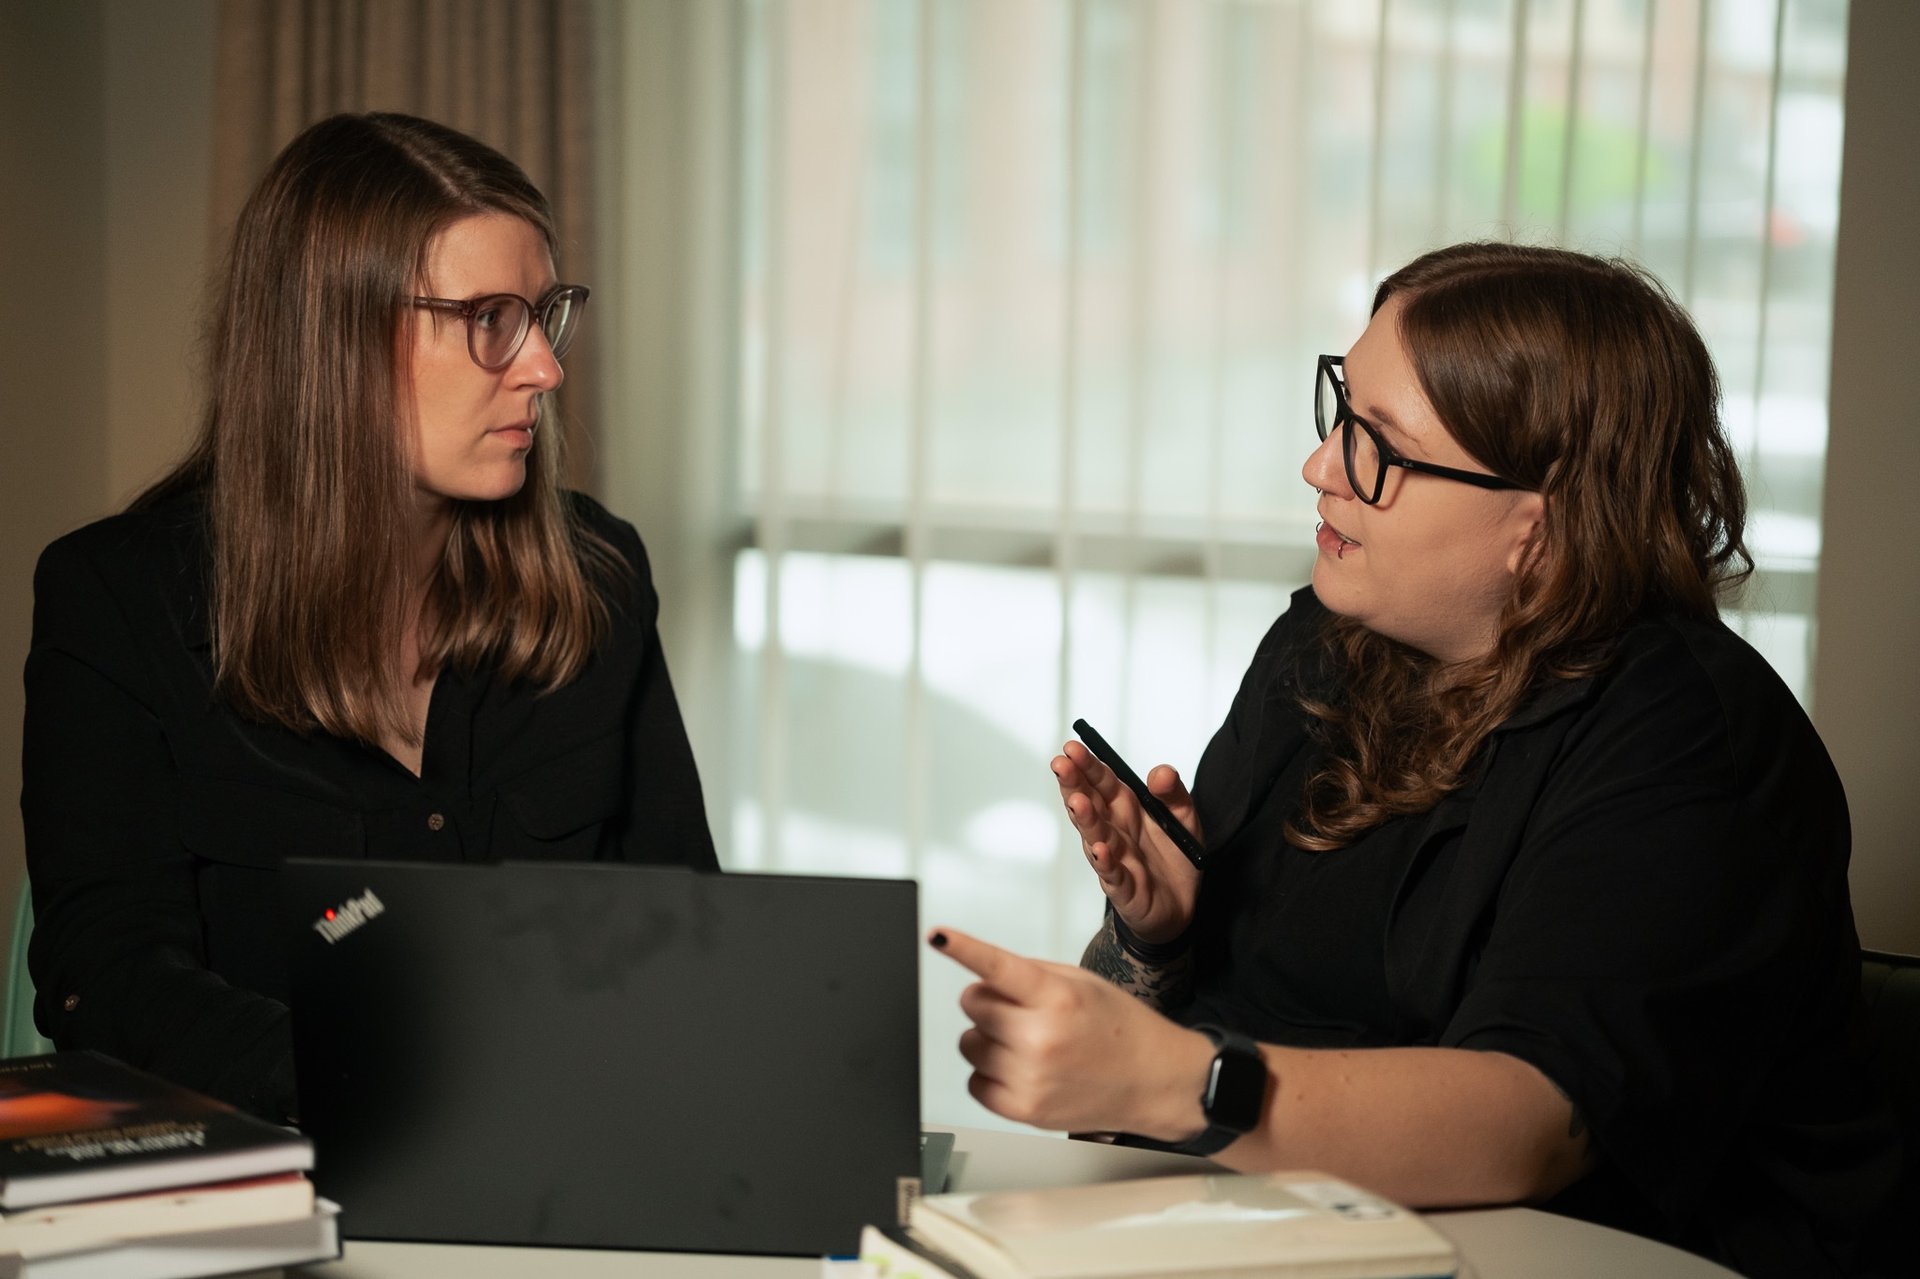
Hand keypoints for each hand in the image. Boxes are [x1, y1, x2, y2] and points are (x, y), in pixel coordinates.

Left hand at [930, 927, 1212, 1139]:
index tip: (938, 936)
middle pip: (972, 1003)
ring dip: (988, 1038)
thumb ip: (1028, 976)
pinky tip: (1023, 1070)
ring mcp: (1030, 1077)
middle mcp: (1041, 1037)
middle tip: (1023, 1011)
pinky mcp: (1023, 1110)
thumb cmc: (1119, 1027)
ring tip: (1028, 1043)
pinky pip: (974, 1083)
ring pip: (968, 1043)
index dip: (963, 948)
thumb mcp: (1080, 983)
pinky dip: (991, 1074)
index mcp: (1057, 997)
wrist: (1154, 1079)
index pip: (997, 966)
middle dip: (990, 1001)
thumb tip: (978, 979)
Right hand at [1052, 740, 1202, 942]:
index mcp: (1125, 808)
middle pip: (1090, 804)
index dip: (1087, 765)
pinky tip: (1101, 850)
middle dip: (1074, 784)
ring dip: (1086, 820)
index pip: (1101, 781)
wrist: (1183, 905)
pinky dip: (1106, 863)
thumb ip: (1173, 793)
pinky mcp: (1124, 888)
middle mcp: (1113, 830)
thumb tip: (1160, 772)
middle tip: (1060, 764)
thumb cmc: (1175, 856)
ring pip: (1096, 836)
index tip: (1071, 747)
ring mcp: (1114, 859)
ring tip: (1077, 801)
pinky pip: (1114, 875)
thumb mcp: (1184, 817)